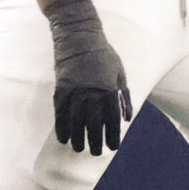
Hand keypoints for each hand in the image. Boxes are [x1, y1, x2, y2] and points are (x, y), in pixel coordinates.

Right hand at [45, 0, 131, 153]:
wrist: (78, 36)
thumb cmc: (103, 54)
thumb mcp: (120, 72)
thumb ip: (124, 96)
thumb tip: (127, 118)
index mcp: (109, 90)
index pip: (112, 119)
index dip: (112, 135)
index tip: (113, 147)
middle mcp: (92, 94)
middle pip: (93, 124)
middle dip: (95, 141)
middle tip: (96, 153)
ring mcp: (75, 92)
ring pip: (76, 122)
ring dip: (78, 138)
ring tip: (79, 149)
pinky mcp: (61, 89)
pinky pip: (60, 113)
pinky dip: (61, 127)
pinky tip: (63, 138)